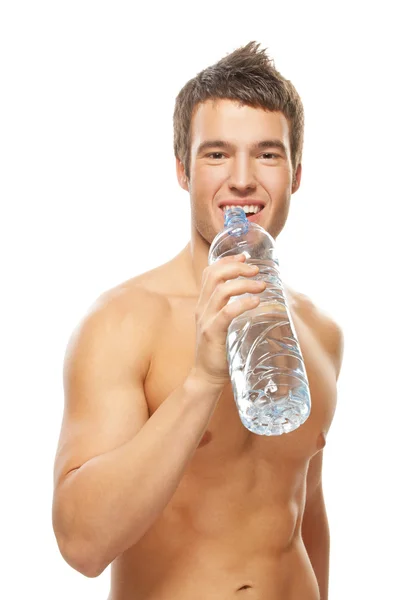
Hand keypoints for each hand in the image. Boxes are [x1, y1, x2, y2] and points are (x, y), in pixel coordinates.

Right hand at [192, 253, 265, 387]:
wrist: (206, 376)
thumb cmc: (220, 350)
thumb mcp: (223, 324)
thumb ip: (232, 310)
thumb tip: (258, 296)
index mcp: (204, 303)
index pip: (210, 272)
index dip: (227, 260)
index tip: (245, 256)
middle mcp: (202, 308)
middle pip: (215, 275)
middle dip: (237, 267)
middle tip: (256, 269)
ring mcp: (206, 320)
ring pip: (222, 290)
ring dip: (244, 283)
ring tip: (262, 285)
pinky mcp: (212, 333)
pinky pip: (226, 312)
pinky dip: (242, 303)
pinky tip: (256, 301)